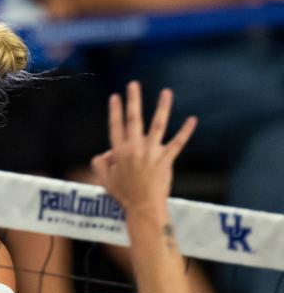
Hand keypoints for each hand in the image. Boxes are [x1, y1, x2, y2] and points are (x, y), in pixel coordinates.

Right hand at [91, 82, 195, 216]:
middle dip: (133, 100)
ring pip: (158, 125)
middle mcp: (135, 148)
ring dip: (162, 107)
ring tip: (166, 92)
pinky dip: (185, 131)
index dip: (114, 110)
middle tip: (133, 84)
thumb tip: (107, 152)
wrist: (143, 207)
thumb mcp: (104, 179)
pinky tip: (192, 120)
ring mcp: (152, 153)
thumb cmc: (123, 194)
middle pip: (134, 119)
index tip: (115, 96)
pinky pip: (178, 143)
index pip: (115, 126)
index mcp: (119, 152)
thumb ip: (99, 162)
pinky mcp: (166, 159)